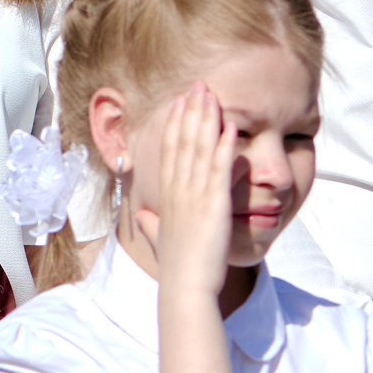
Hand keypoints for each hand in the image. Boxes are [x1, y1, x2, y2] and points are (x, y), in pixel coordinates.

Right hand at [148, 82, 232, 296]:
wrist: (185, 285)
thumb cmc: (176, 267)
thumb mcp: (158, 239)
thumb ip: (150, 224)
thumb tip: (140, 215)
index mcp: (166, 196)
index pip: (169, 152)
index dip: (174, 125)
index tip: (180, 104)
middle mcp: (177, 190)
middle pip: (182, 141)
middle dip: (190, 112)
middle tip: (197, 87)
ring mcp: (194, 195)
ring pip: (199, 148)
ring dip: (206, 119)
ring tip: (212, 95)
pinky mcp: (213, 203)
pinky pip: (219, 168)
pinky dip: (225, 145)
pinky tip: (231, 126)